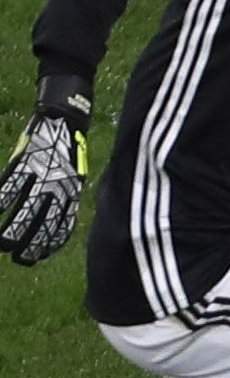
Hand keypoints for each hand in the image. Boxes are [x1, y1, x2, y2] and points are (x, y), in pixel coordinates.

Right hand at [0, 78, 91, 266]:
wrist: (65, 119)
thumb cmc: (69, 149)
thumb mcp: (75, 177)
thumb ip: (66, 198)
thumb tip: (60, 221)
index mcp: (71, 193)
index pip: (61, 226)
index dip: (50, 244)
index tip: (38, 257)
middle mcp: (57, 188)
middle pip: (43, 223)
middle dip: (30, 244)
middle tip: (18, 258)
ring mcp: (40, 176)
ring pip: (24, 209)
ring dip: (12, 229)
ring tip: (1, 244)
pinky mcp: (25, 162)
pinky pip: (9, 186)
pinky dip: (1, 200)